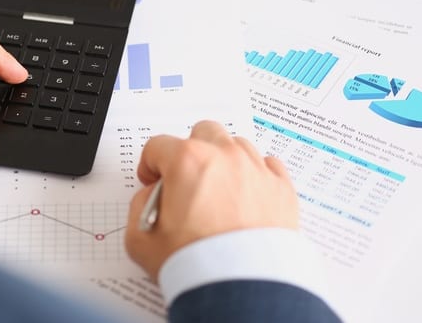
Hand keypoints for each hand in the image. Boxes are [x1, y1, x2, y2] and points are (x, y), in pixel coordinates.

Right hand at [125, 121, 297, 280]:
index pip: (158, 146)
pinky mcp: (282, 188)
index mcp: (186, 161)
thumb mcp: (141, 239)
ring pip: (237, 146)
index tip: (153, 181)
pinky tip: (246, 196)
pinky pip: (268, 165)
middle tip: (187, 179)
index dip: (150, 165)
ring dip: (224, 161)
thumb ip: (139, 206)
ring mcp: (256, 169)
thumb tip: (153, 196)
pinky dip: (256, 175)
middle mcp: (224, 157)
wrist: (241, 287)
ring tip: (218, 191)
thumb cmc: (195, 262)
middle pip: (203, 132)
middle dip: (191, 151)